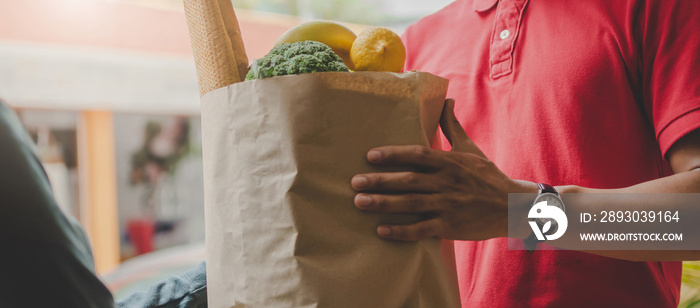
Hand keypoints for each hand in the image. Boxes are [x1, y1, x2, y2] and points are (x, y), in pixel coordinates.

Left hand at [351, 99, 534, 240]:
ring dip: (384, 204)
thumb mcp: (470, 148)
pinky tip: (381, 230)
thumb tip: (445, 99)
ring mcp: (448, 206)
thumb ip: (452, 125)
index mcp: (449, 162)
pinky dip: (401, 231)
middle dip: (380, 181)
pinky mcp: (450, 227)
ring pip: (411, 204)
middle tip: (354, 182)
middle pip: (408, 180)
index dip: (393, 154)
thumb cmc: (487, 176)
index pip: (417, 154)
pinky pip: (421, 230)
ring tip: (359, 202)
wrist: (513, 207)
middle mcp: (447, 182)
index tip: (370, 156)